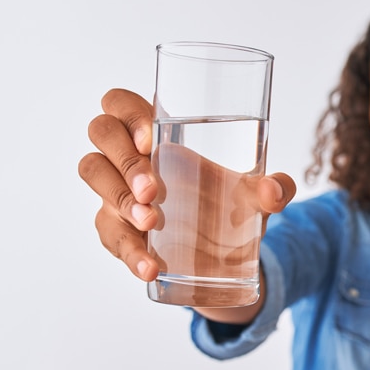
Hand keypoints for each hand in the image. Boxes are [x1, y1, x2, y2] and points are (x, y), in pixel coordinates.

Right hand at [78, 89, 295, 281]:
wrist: (225, 255)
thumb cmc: (230, 203)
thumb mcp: (257, 196)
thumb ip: (275, 188)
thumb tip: (272, 191)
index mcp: (159, 132)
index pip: (121, 103)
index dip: (127, 113)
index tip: (152, 139)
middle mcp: (130, 155)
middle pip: (101, 133)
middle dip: (124, 159)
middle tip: (154, 189)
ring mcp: (116, 190)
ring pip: (94, 174)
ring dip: (119, 198)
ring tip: (151, 222)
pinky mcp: (114, 228)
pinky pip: (109, 234)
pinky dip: (130, 252)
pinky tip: (150, 266)